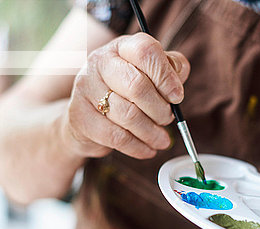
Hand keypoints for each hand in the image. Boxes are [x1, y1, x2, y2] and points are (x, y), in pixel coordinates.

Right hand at [62, 32, 190, 159]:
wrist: (84, 117)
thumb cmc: (123, 92)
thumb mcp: (147, 74)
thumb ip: (169, 69)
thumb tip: (178, 76)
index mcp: (121, 47)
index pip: (145, 51)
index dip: (165, 75)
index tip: (177, 96)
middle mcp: (99, 63)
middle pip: (137, 85)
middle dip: (159, 109)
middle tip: (168, 119)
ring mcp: (86, 89)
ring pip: (128, 115)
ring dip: (151, 132)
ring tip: (162, 139)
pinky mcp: (81, 118)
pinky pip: (116, 137)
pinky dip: (138, 147)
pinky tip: (148, 150)